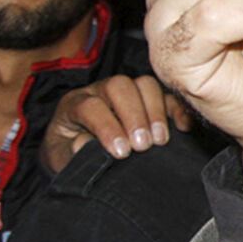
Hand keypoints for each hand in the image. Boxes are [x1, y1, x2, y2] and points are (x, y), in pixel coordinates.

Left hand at [41, 74, 193, 173]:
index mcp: (74, 103)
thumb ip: (69, 151)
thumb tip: (86, 143)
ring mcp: (126, 92)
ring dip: (156, 111)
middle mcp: (100, 91)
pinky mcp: (149, 100)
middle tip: (143, 145)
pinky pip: (168, 95)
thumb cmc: (67, 154)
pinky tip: (182, 127)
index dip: (107, 127)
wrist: (75, 152)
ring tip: (160, 140)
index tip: (122, 151)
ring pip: (144, 84)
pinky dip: (178, 108)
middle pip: (119, 86)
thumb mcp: (60, 157)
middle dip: (134, 115)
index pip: (91, 106)